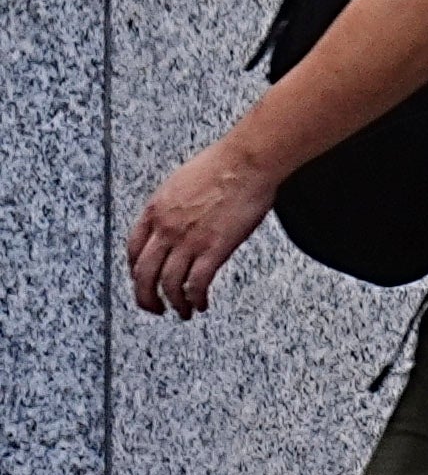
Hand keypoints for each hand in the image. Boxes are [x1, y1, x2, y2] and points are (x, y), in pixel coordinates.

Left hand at [127, 136, 279, 318]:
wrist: (245, 162)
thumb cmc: (222, 165)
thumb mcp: (181, 182)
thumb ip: (174, 205)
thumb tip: (180, 216)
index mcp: (155, 211)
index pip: (133, 250)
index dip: (135, 271)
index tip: (142, 280)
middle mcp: (165, 229)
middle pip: (143, 273)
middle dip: (145, 297)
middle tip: (154, 308)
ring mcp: (188, 240)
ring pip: (168, 283)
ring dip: (173, 303)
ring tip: (182, 312)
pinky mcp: (214, 248)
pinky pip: (197, 283)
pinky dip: (195, 298)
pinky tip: (201, 304)